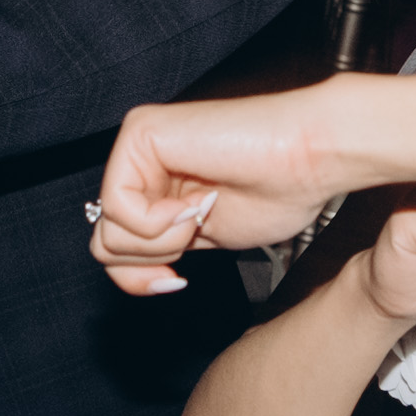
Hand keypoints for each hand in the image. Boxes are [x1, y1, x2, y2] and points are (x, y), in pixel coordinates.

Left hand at [92, 83, 372, 288]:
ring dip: (162, 240)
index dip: (140, 277)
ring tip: (201, 213)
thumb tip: (124, 270)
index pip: (113, 246)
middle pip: (104, 243)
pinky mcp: (140, 134)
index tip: (176, 282)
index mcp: (155, 184)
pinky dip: (160, 222)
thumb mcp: (202, 238)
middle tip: (194, 237)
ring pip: (108, 231)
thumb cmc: (278, 191)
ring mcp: (138, 146)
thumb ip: (161, 246)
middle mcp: (141, 163)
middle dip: (149, 261)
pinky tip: (196, 201)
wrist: (311, 159)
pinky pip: (120, 206)